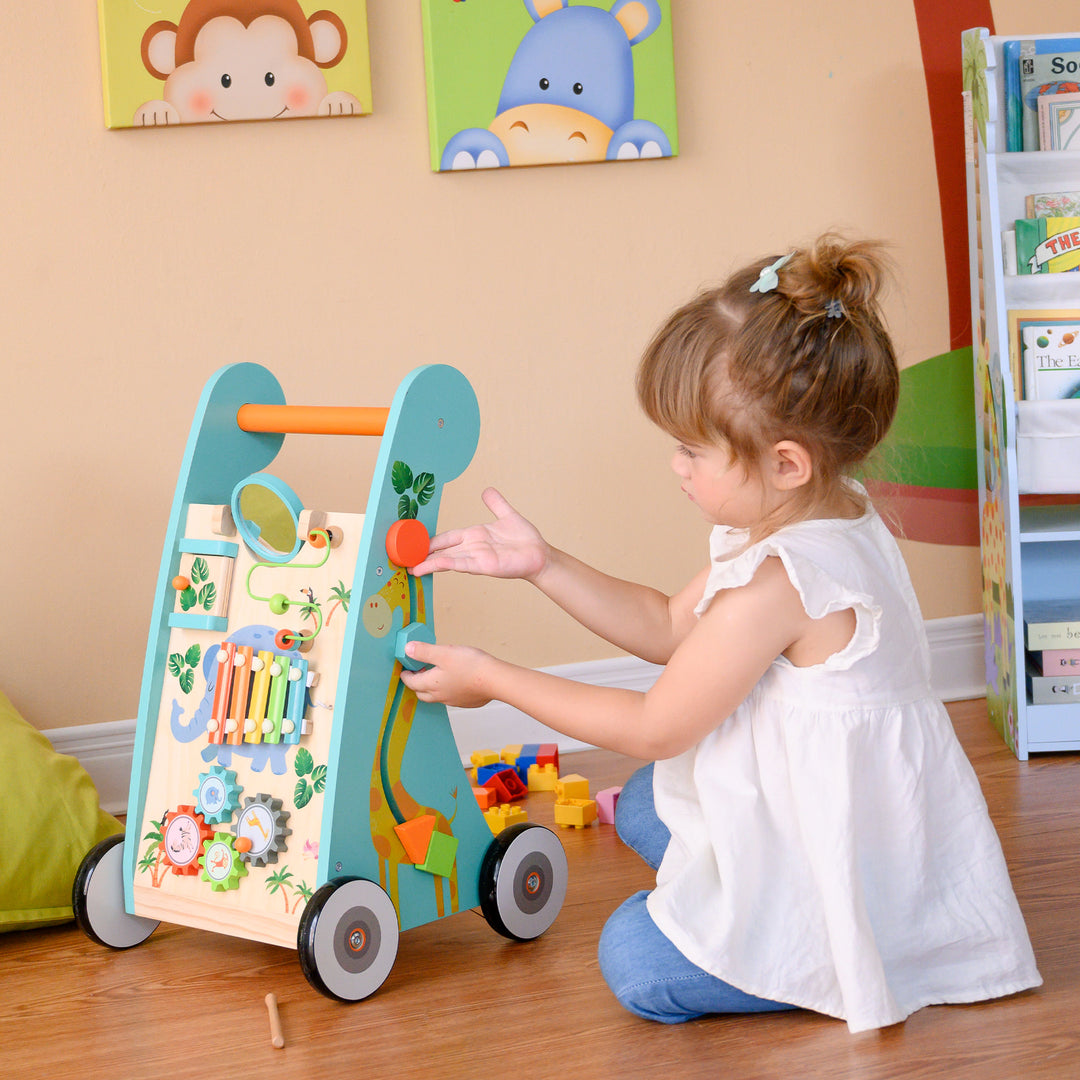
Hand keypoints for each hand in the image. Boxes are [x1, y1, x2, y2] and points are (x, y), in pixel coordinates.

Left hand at [400, 641, 494, 708]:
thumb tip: (407, 649)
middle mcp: (441, 696)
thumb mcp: (444, 652)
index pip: (412, 683)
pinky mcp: (467, 702)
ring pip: (436, 697)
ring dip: (432, 688)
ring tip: (437, 675)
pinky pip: (451, 698)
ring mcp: (454, 700)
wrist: (495, 680)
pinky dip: (447, 691)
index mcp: (432, 684)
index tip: (405, 670)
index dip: (406, 676)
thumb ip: (424, 651)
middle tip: (419, 672)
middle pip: (421, 693)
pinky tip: (455, 681)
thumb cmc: (471, 666)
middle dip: (417, 684)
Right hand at [410, 488, 547, 579]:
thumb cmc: (525, 539)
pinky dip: (448, 564)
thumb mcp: (507, 516)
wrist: (540, 554)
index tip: (413, 543)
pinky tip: (434, 564)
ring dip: (430, 563)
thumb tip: (487, 490)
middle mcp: (472, 548)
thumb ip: (496, 504)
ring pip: (448, 560)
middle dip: (423, 555)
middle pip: (442, 551)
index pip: (446, 538)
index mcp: (474, 536)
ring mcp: (477, 558)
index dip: (430, 541)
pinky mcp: (485, 566)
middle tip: (403, 559)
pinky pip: (463, 564)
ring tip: (412, 568)